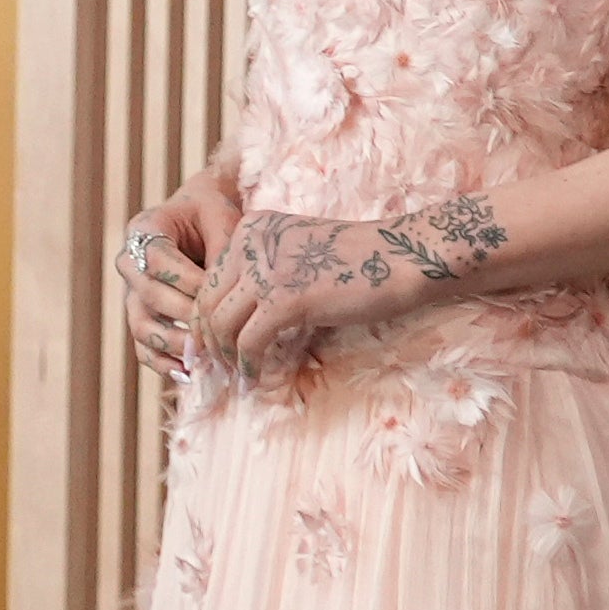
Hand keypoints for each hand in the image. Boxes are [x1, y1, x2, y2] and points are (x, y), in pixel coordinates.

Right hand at [115, 163, 243, 375]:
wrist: (200, 220)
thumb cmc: (214, 217)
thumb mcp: (222, 221)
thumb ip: (222, 251)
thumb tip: (225, 296)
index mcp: (144, 230)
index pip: (158, 261)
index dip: (187, 280)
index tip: (218, 294)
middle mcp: (130, 263)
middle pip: (149, 296)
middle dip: (186, 315)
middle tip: (219, 330)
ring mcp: (132, 294)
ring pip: (142, 326)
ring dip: (175, 343)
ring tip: (206, 354)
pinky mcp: (141, 318)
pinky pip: (144, 348)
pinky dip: (163, 364)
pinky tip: (190, 373)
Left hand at [187, 196, 507, 379]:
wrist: (402, 257)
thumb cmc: (359, 261)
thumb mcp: (299, 256)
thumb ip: (266, 275)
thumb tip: (236, 323)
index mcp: (252, 228)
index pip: (209, 279)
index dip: (206, 318)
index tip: (213, 347)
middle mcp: (251, 242)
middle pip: (206, 301)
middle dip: (207, 341)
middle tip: (217, 370)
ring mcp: (265, 268)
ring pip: (220, 324)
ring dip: (225, 358)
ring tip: (237, 378)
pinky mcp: (284, 298)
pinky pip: (247, 342)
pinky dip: (248, 366)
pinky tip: (256, 381)